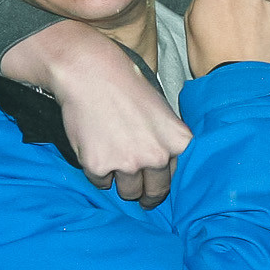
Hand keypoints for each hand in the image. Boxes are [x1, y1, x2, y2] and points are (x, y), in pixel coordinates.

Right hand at [3, 22, 191, 208]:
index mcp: (178, 143)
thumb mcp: (162, 113)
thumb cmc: (127, 87)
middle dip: (144, 195)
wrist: (91, 73)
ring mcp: (128, 163)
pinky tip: (96, 148)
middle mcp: (157, 157)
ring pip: (127, 192)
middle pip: (152, 192)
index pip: (173, 179)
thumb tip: (164, 170)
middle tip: (138, 195)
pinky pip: (100, 183)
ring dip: (120, 182)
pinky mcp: (99, 166)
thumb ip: (167, 143)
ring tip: (113, 159)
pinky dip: (97, 172)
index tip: (153, 189)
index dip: (161, 183)